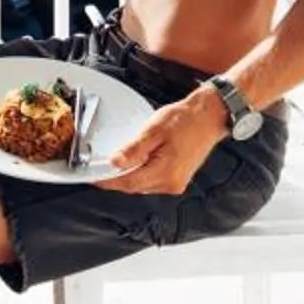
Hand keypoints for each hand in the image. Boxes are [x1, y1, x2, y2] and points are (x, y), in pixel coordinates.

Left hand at [97, 92, 226, 195]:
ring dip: (128, 176)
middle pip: (134, 186)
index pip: (128, 182)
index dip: (108, 181)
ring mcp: (176, 183)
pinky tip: (135, 163)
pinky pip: (152, 181)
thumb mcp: (154, 129)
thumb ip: (134, 149)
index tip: (93, 178)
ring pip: (143, 185)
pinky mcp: (178, 179)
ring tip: (116, 163)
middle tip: (99, 169)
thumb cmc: (186, 120)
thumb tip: (115, 162)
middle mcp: (171, 183)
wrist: (209, 117)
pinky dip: (141, 174)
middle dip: (116, 179)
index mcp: (165, 172)